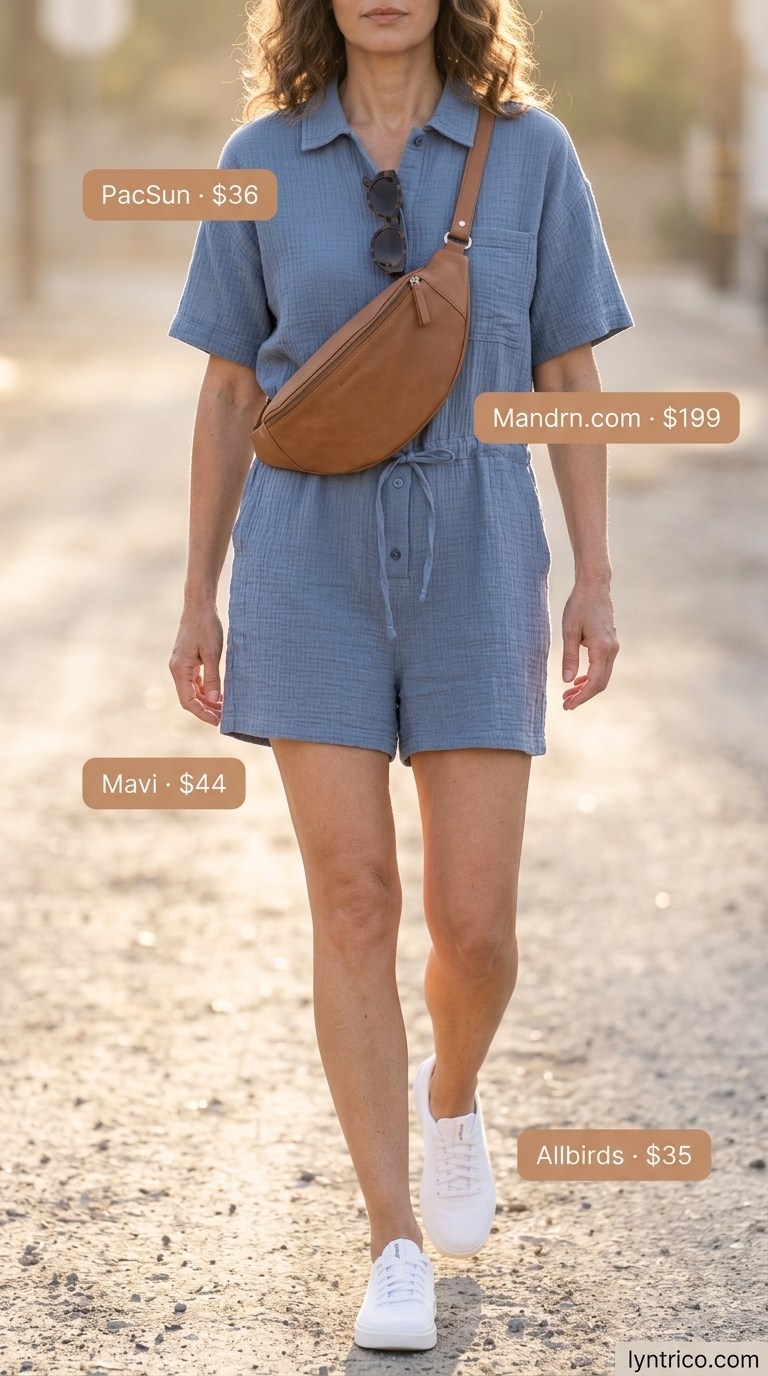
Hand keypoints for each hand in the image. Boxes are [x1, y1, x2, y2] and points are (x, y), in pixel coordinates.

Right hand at [169, 604, 223, 724]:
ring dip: (206, 701)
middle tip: (223, 719)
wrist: (199, 606)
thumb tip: (214, 700)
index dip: (202, 713)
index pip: (188, 700)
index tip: (217, 721)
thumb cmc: (206, 627)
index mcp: (179, 669)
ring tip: (223, 709)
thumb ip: (212, 677)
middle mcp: (177, 670)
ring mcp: (182, 666)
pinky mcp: (188, 661)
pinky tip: (219, 695)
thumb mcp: (212, 653)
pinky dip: (206, 690)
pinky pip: (195, 682)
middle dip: (205, 710)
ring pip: (192, 691)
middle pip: (189, 698)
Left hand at [561, 584, 618, 709]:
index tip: (567, 706)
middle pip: (601, 683)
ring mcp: (613, 647)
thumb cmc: (579, 606)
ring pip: (602, 676)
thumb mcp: (569, 631)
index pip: (594, 682)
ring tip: (568, 695)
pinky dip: (591, 676)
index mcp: (602, 649)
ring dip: (586, 687)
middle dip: (583, 696)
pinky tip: (578, 680)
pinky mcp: (610, 643)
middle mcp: (612, 650)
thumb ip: (569, 657)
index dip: (581, 697)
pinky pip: (602, 667)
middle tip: (565, 704)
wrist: (594, 587)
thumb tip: (567, 681)